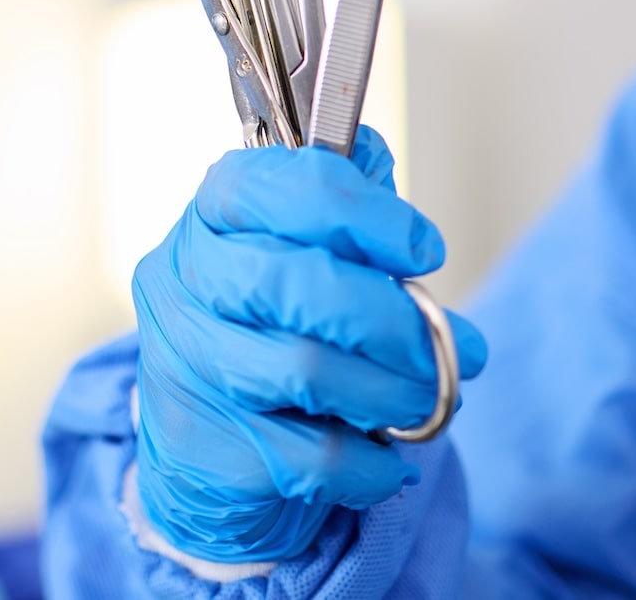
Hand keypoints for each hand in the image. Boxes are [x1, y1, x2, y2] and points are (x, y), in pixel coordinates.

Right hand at [131, 127, 486, 563]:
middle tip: (452, 347)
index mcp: (211, 214)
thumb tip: (381, 174)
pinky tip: (385, 456)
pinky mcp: (203, 440)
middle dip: (392, 319)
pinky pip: (309, 454)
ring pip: (304, 369)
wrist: (205, 442)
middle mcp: (183, 278)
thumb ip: (340, 207)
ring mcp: (185, 361)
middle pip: (295, 283)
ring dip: (392, 391)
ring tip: (424, 400)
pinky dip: (370, 462)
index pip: (274, 187)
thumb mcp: (297, 248)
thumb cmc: (268, 327)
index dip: (361, 215)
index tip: (423, 250)